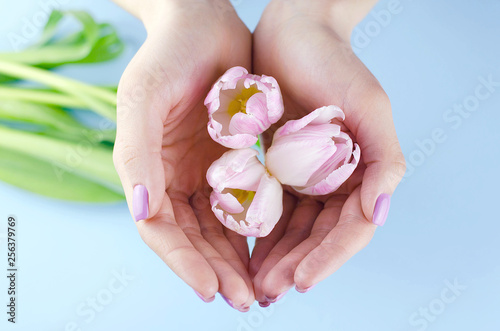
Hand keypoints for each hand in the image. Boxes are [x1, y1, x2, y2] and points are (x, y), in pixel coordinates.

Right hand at [112, 0, 254, 309]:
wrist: (202, 22)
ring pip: (224, 229)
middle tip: (246, 301)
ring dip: (241, 260)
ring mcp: (208, 172)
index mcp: (149, 172)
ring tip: (264, 289)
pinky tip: (277, 249)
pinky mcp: (238, 161)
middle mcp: (177, 179)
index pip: (162, 230)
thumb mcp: (142, 98)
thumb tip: (142, 212)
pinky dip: (260, 229)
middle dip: (218, 271)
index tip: (210, 290)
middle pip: (196, 238)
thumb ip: (136, 154)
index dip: (183, 262)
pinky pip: (249, 202)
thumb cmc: (167, 56)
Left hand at [250, 0, 405, 303]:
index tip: (300, 281)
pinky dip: (256, 231)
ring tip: (251, 282)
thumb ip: (384, 158)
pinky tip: (240, 250)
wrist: (293, 32)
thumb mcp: (368, 105)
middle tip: (266, 291)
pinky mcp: (276, 167)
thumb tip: (381, 212)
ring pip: (291, 229)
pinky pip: (268, 207)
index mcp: (363, 172)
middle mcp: (335, 180)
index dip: (328, 258)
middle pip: (318, 237)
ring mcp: (304, 176)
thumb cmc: (333, 63)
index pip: (350, 229)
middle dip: (294, 265)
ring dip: (273, 258)